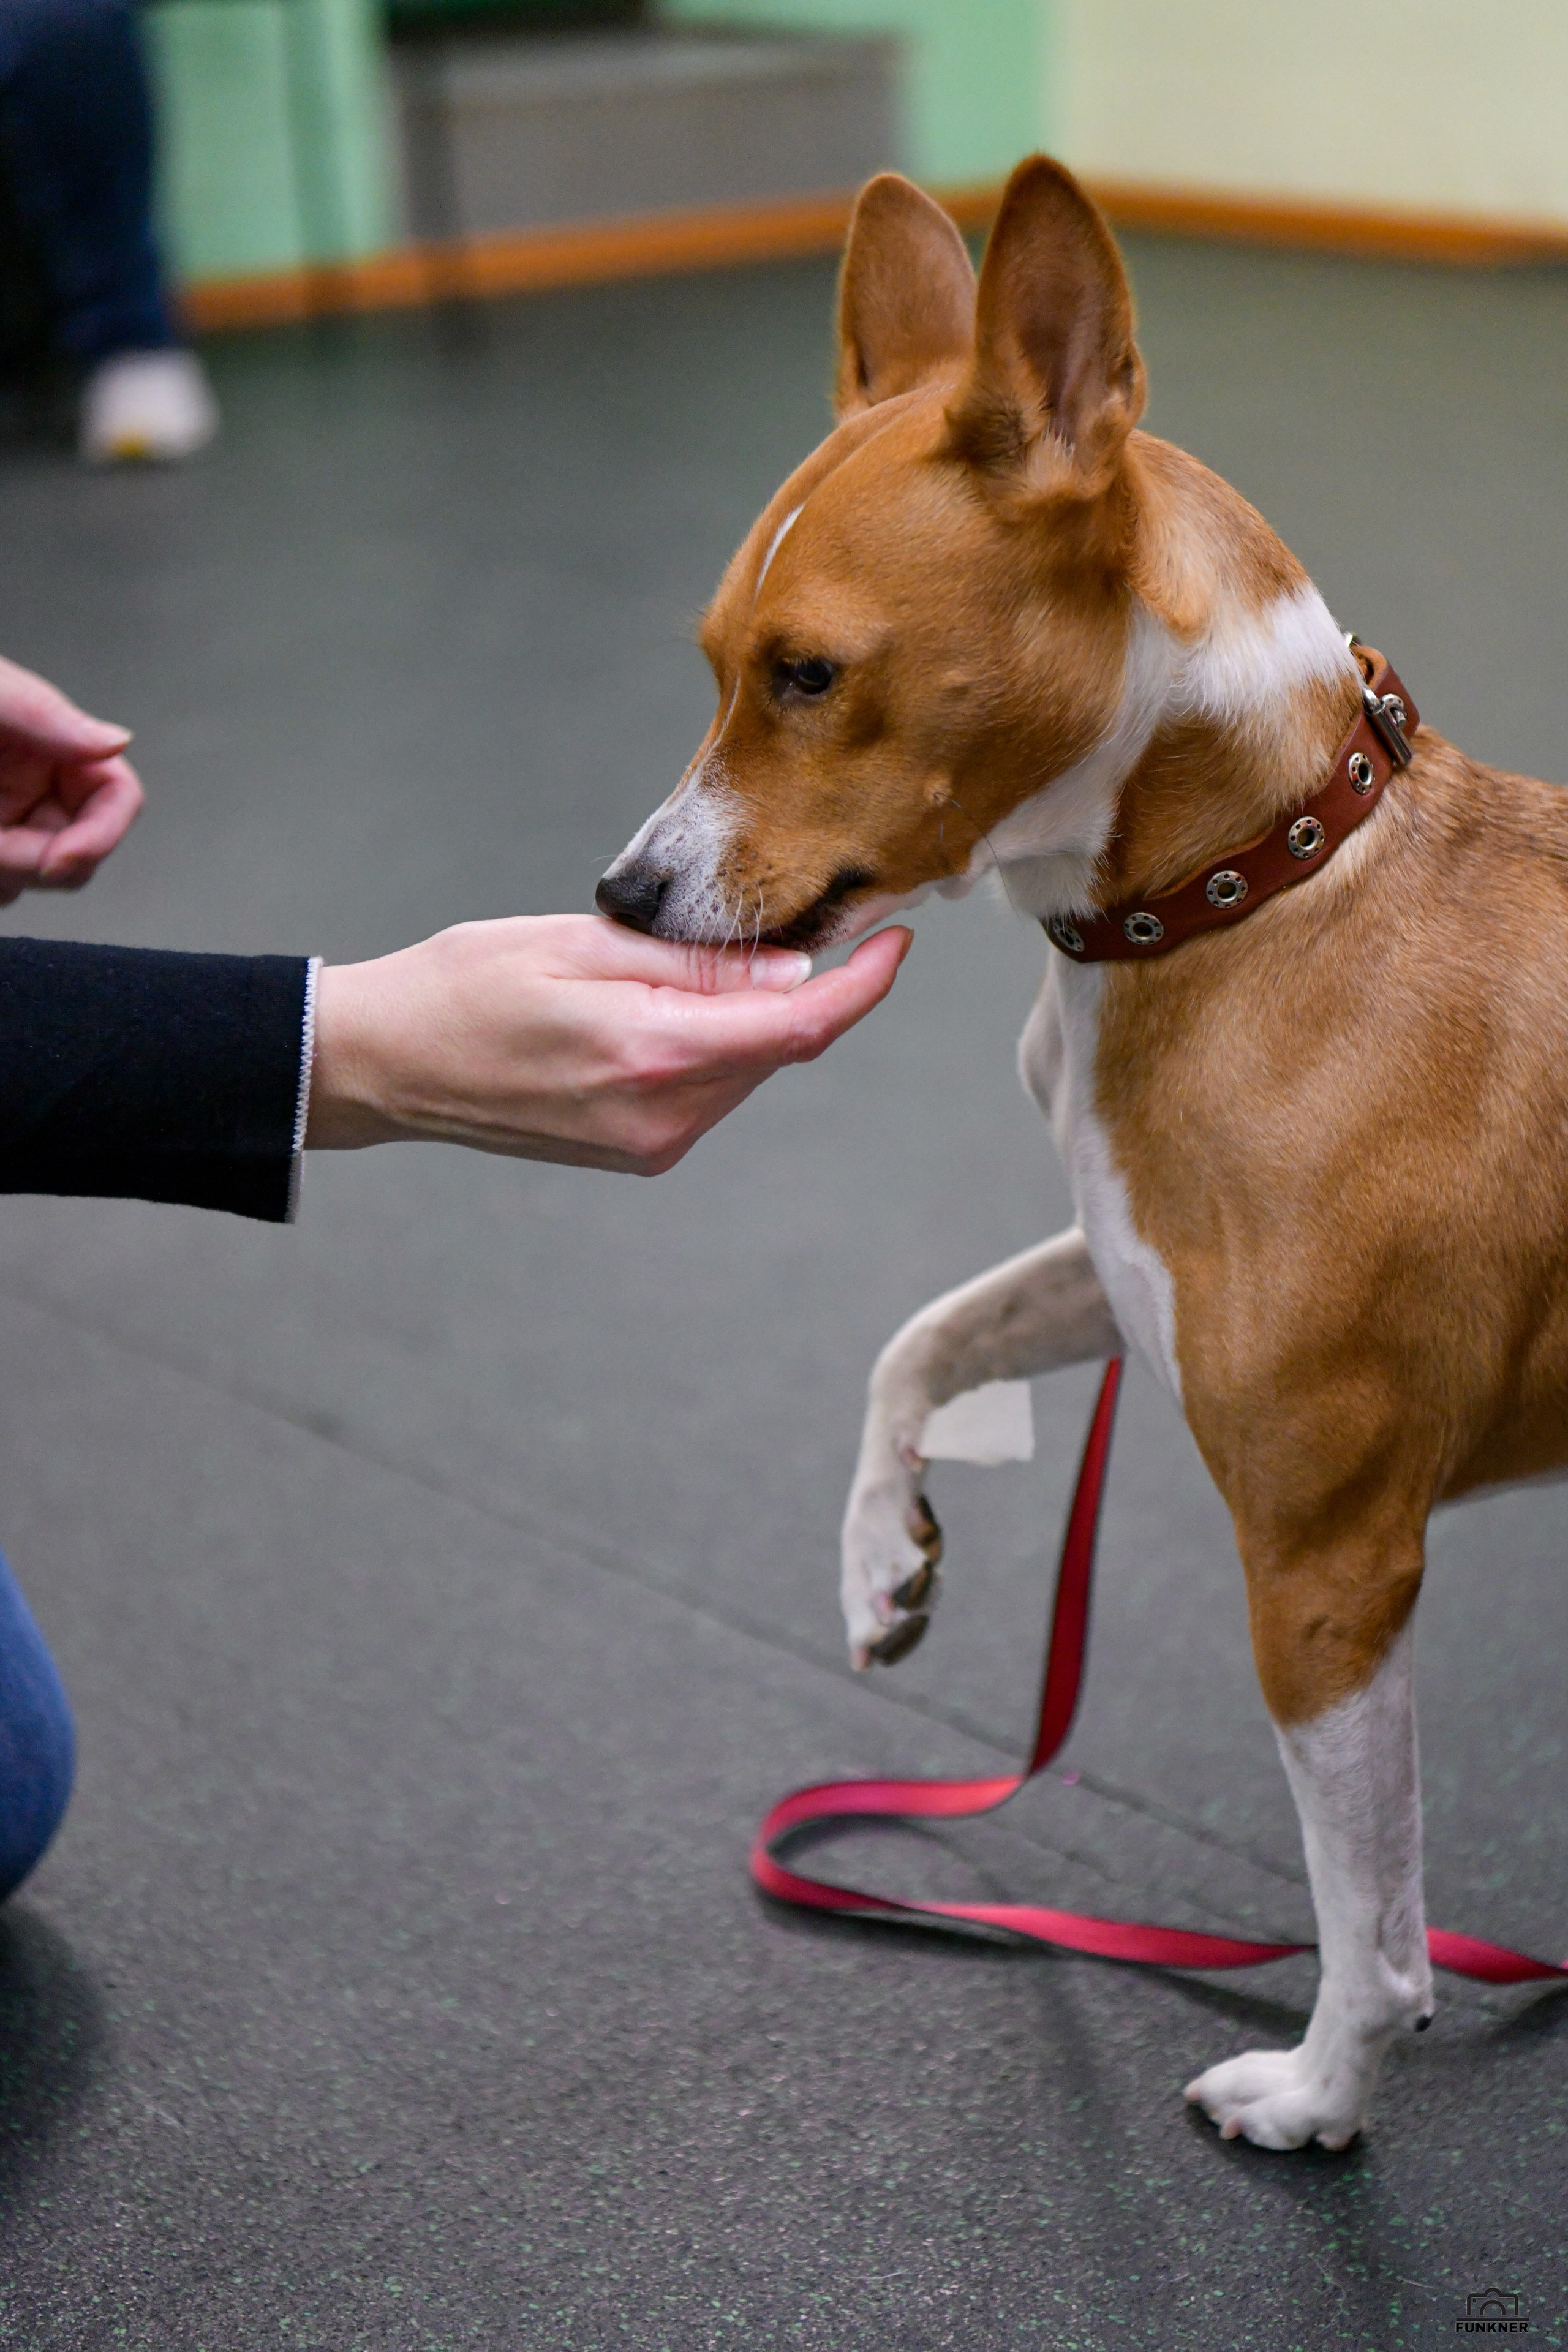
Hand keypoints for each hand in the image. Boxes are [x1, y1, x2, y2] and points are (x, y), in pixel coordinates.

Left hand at [0, 655, 144, 905]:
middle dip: (41, 863)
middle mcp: (41, 790)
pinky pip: (5, 887)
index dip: (100, 838)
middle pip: (81, 854)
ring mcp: (12, 821)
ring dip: (9, 873)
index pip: (118, 801)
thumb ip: (50, 718)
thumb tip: (117, 741)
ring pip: (37, 879)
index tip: (56, 861)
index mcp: (59, 751)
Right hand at [308, 913, 909, 1172]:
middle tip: (799, 919)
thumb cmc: (466, 985)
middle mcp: (663, 1115)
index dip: (862, 986)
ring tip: (699, 964)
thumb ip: (693, 964)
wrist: (388, 1065)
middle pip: (779, 1047)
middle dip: (801, 988)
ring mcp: (651, 1143)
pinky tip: (671, 1009)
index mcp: (653, 1053)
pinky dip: (716, 1046)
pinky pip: (709, 1091)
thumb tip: (789, 965)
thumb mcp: (581, 944)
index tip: (896, 943)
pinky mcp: (638, 1152)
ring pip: (747, 1070)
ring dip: (753, 1019)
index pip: (797, 1024)